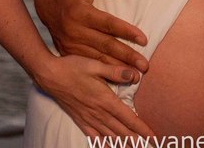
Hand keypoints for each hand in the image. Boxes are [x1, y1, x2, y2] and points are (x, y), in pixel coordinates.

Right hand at [33, 53, 156, 138]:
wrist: (49, 75)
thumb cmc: (72, 67)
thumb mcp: (96, 65)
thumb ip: (116, 71)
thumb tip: (135, 75)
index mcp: (105, 100)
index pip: (129, 119)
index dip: (142, 129)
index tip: (153, 137)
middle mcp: (98, 113)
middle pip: (122, 132)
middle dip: (137, 141)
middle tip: (150, 147)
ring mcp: (88, 118)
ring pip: (110, 136)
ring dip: (124, 144)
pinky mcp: (80, 120)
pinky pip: (94, 137)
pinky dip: (104, 144)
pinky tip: (110, 147)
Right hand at [34, 0, 149, 72]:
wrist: (47, 2)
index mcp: (80, 13)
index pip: (108, 24)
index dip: (126, 31)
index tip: (144, 39)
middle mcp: (75, 31)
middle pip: (106, 45)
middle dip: (127, 56)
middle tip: (145, 65)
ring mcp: (71, 44)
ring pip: (98, 59)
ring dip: (117, 69)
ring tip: (135, 76)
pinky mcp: (68, 52)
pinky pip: (88, 65)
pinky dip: (102, 74)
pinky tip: (116, 80)